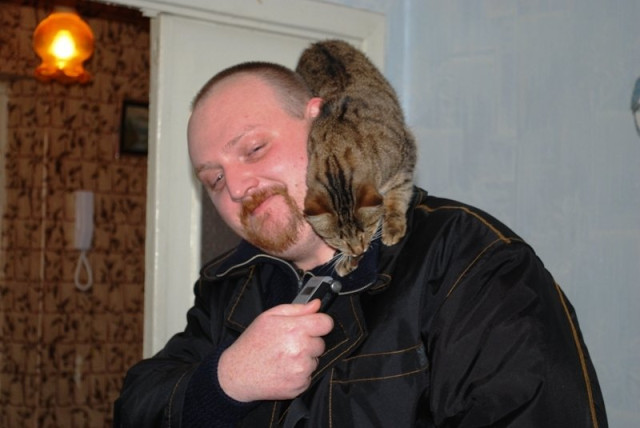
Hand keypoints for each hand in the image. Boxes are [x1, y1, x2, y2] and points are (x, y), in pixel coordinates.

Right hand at [217, 299, 333, 401]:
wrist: (237, 373)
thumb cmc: (253, 343)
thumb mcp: (269, 317)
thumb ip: (296, 309)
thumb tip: (317, 304)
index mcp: (295, 329)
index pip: (326, 323)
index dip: (320, 323)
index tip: (314, 326)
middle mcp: (300, 350)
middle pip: (321, 343)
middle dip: (309, 342)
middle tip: (289, 344)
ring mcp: (300, 370)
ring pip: (315, 361)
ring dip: (304, 359)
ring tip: (284, 358)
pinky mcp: (299, 386)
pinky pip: (309, 376)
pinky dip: (299, 374)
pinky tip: (283, 370)